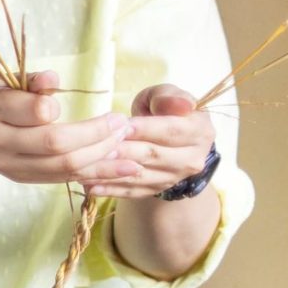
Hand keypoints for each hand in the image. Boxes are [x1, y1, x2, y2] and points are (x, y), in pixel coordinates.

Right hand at [0, 70, 139, 187]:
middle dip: (96, 134)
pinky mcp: (22, 179)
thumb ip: (32, 80)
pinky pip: (63, 179)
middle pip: (54, 144)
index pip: (35, 112)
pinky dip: (95, 173)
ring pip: (62, 167)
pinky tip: (119, 167)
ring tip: (126, 145)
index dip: (63, 107)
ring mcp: (7, 165)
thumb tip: (53, 80)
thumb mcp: (5, 81)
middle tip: (122, 124)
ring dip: (101, 157)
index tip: (88, 101)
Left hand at [83, 84, 215, 200]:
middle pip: (154, 155)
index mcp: (201, 130)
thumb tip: (180, 104)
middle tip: (98, 147)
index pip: (172, 130)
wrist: (167, 137)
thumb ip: (167, 97)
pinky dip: (111, 190)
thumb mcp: (164, 95)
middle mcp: (193, 158)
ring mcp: (175, 177)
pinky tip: (89, 186)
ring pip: (141, 176)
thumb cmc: (161, 109)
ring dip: (113, 173)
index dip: (147, 128)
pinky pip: (133, 192)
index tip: (123, 125)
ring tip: (86, 167)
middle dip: (124, 151)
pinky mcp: (158, 189)